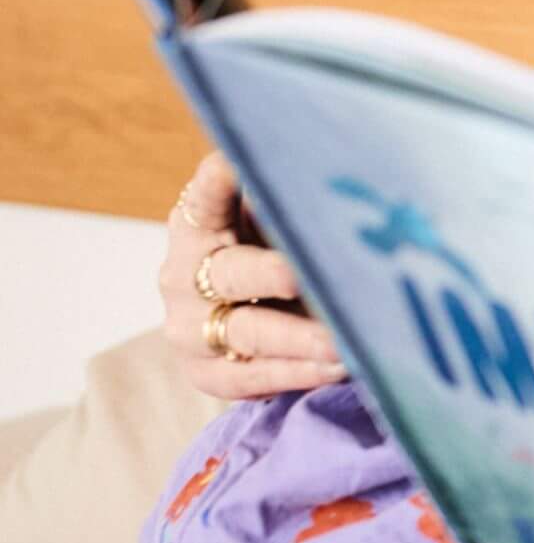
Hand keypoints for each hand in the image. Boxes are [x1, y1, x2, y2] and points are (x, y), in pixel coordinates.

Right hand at [161, 151, 343, 398]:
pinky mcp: (207, 372)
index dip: (220, 183)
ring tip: (342, 341)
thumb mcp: (276, 219)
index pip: (205, 199)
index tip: (236, 164)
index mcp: (196, 224)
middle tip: (306, 275)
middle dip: (274, 274)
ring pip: (247, 332)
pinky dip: (299, 373)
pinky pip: (252, 378)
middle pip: (233, 273)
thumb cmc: (275, 248)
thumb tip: (338, 177)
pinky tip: (339, 367)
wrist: (250, 313)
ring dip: (298, 338)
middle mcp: (182, 275)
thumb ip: (290, 202)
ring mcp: (189, 328)